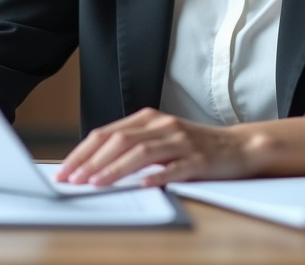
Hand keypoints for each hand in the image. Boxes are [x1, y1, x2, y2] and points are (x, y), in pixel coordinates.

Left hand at [54, 108, 265, 187]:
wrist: (238, 147)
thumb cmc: (194, 146)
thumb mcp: (160, 139)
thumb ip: (132, 146)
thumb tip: (93, 165)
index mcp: (149, 119)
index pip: (107, 133)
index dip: (83, 152)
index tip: (65, 169)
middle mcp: (163, 126)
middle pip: (119, 141)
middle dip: (91, 161)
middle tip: (72, 179)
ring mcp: (181, 141)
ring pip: (141, 152)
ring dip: (115, 169)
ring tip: (95, 183)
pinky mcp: (198, 159)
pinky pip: (175, 168)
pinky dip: (157, 177)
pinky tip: (142, 186)